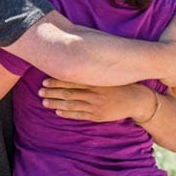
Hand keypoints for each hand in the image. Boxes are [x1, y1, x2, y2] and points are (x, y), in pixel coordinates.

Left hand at [38, 79, 152, 122]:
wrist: (136, 99)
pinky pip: (79, 115)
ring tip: (44, 101)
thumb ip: (93, 70)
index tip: (45, 80)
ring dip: (56, 103)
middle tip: (40, 91)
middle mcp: (94, 93)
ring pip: (71, 104)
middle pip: (69, 93)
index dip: (57, 80)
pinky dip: (68, 113)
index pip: (72, 80)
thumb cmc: (119, 83)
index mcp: (95, 80)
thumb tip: (76, 60)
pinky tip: (57, 111)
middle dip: (53, 92)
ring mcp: (95, 105)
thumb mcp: (107, 73)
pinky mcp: (98, 116)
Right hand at [157, 6, 175, 87]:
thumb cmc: (167, 42)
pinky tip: (161, 77)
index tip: (172, 50)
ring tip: (164, 69)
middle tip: (167, 60)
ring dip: (173, 70)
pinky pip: (172, 81)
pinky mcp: (175, 81)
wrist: (162, 59)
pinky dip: (168, 79)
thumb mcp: (174, 27)